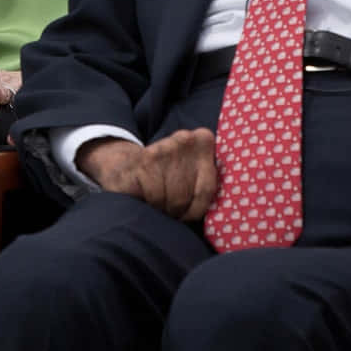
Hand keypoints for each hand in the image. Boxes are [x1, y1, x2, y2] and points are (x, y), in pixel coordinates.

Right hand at [77, 129, 217, 221]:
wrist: (122, 164)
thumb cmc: (163, 178)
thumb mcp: (192, 174)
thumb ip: (209, 181)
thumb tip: (228, 208)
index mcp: (203, 141)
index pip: (209, 189)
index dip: (196, 208)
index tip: (186, 210)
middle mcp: (185, 139)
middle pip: (188, 196)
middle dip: (176, 209)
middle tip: (166, 206)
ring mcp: (165, 148)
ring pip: (173, 198)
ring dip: (162, 207)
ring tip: (154, 200)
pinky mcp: (145, 160)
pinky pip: (154, 196)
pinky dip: (148, 202)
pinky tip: (142, 193)